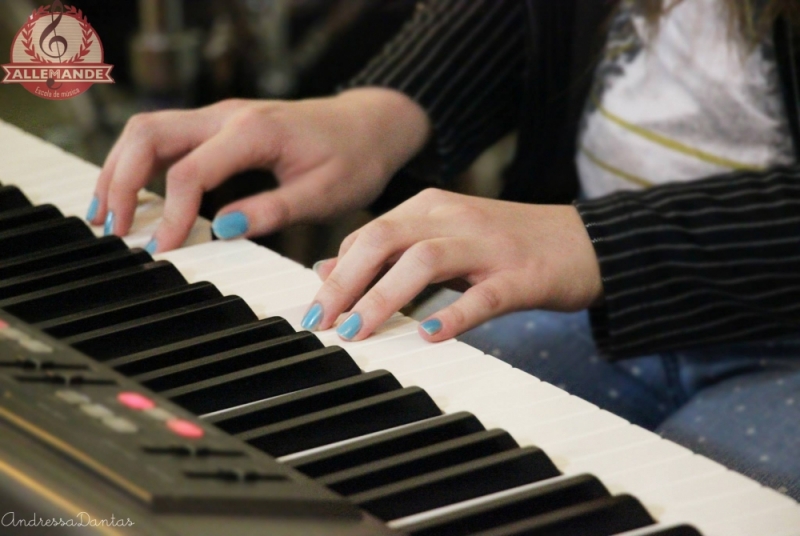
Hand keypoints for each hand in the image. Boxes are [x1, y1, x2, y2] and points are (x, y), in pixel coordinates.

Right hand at [87, 88, 430, 251]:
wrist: (370, 127)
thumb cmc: (353, 158)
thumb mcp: (322, 193)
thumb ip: (272, 210)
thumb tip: (222, 230)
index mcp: (253, 131)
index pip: (190, 171)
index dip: (170, 214)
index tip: (163, 251)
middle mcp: (228, 115)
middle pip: (148, 135)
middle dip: (120, 181)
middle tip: (115, 229)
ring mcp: (221, 117)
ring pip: (148, 131)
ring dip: (121, 169)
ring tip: (109, 214)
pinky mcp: (220, 127)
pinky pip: (166, 138)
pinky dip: (140, 164)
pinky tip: (136, 196)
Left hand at [304, 189, 602, 340]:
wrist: (585, 242)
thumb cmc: (507, 246)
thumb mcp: (443, 241)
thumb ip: (392, 254)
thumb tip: (329, 269)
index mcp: (432, 207)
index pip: (370, 234)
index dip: (336, 272)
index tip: (313, 309)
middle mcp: (454, 218)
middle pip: (385, 239)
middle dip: (345, 282)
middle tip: (321, 321)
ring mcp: (489, 245)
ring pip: (424, 261)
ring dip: (384, 297)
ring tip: (358, 331)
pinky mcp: (521, 275)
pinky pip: (484, 295)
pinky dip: (454, 315)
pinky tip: (430, 335)